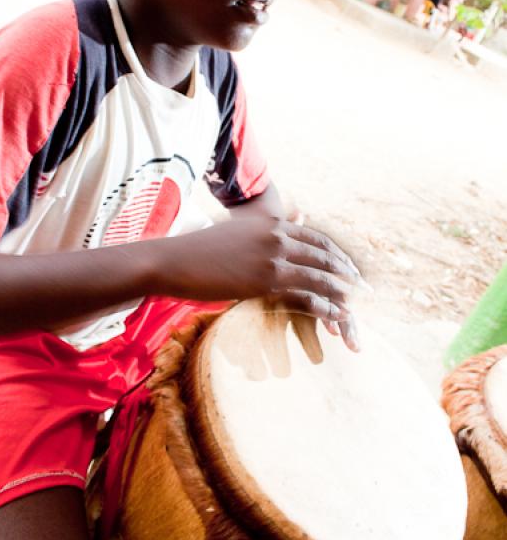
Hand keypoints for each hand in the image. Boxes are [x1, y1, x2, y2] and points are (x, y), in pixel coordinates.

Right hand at [149, 216, 360, 350]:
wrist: (174, 260)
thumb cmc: (199, 252)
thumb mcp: (234, 235)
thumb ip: (259, 235)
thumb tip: (277, 232)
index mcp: (270, 223)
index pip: (316, 238)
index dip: (337, 255)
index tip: (349, 268)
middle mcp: (277, 235)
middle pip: (325, 254)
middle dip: (347, 272)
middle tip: (364, 287)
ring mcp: (273, 256)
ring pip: (320, 274)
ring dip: (342, 291)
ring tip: (355, 306)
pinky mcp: (265, 279)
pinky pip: (306, 294)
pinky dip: (326, 305)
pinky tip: (337, 316)